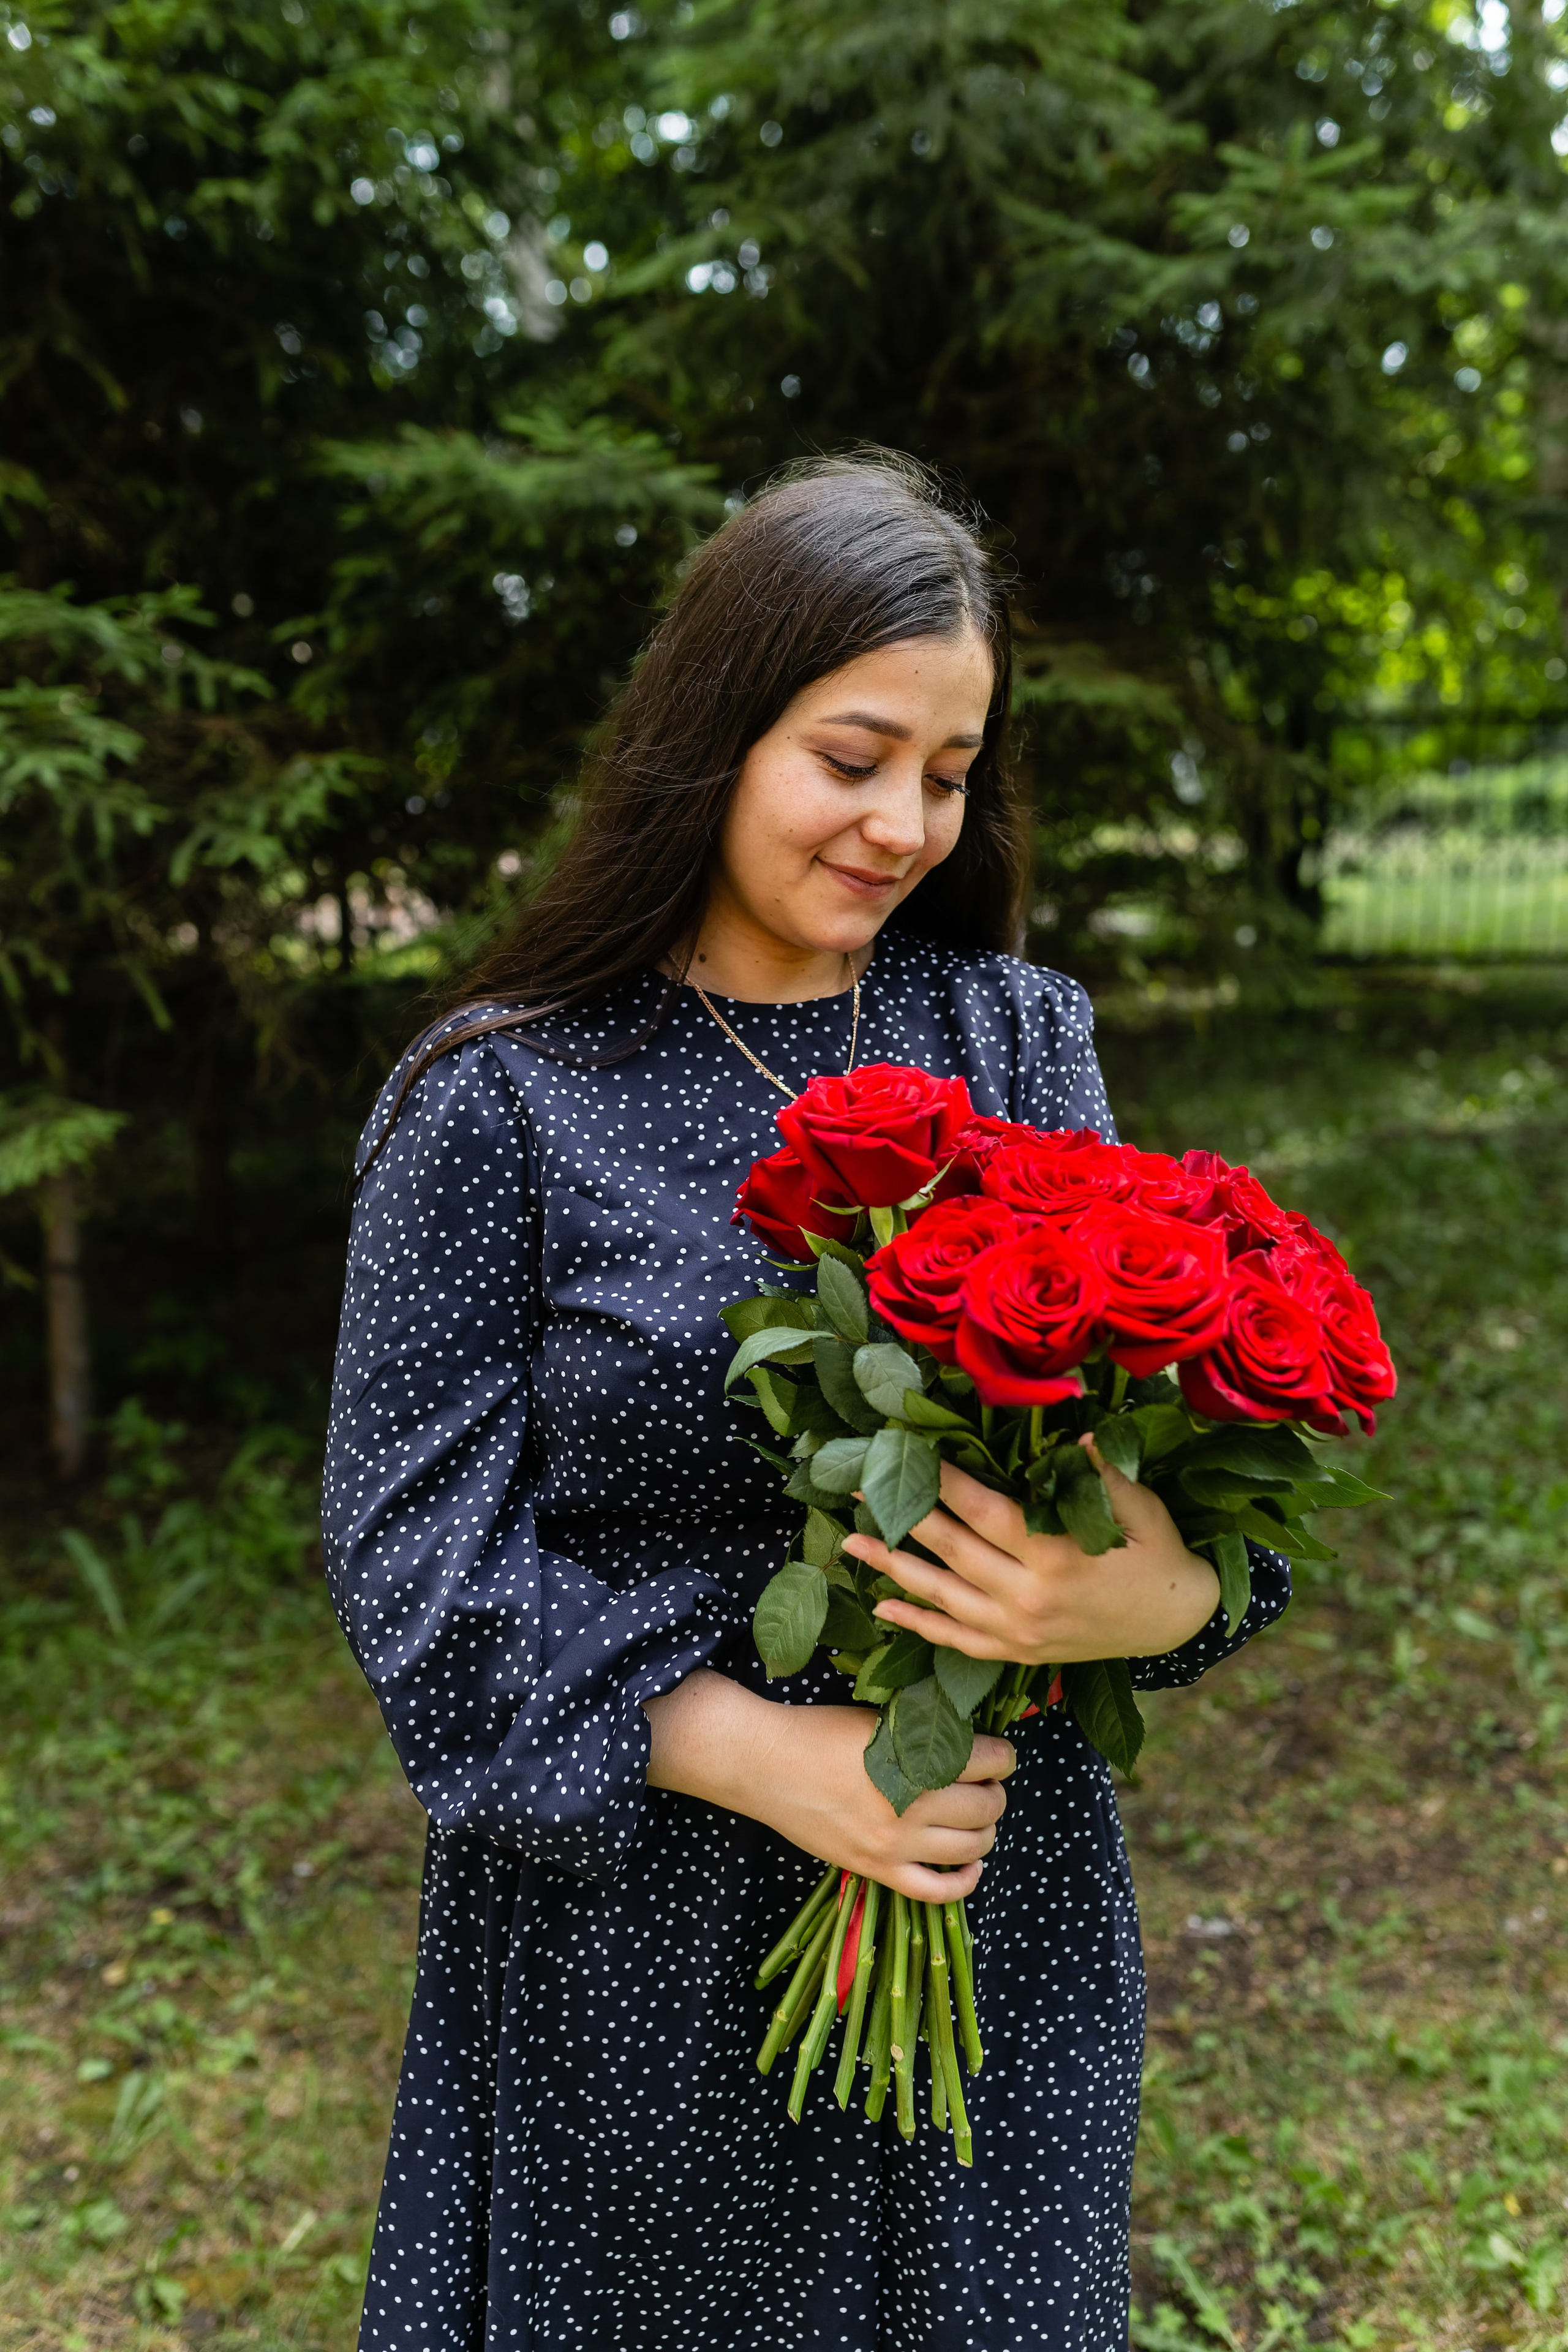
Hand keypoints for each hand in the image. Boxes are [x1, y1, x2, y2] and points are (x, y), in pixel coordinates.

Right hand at [645, 1668, 1013, 1901]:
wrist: (764, 1764)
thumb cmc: (819, 1732)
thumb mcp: (878, 1719)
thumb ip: (922, 1733)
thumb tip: (970, 1742)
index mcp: (913, 1758)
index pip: (988, 1761)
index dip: (1003, 1757)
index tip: (1000, 1755)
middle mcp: (910, 1805)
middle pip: (985, 1807)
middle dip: (996, 1793)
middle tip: (987, 1784)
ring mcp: (893, 1844)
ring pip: (970, 1848)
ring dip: (985, 1832)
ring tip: (977, 1817)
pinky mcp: (875, 1870)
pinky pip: (935, 1891)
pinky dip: (964, 1882)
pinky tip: (971, 1866)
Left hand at [844, 1440, 1220, 1667]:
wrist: (1177, 1622)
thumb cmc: (1156, 1552)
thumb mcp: (1138, 1507)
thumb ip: (1100, 1474)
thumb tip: (1071, 1436)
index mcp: (1056, 1553)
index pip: (983, 1510)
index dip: (942, 1480)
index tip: (908, 1451)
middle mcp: (1029, 1596)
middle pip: (951, 1550)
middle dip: (902, 1514)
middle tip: (856, 1486)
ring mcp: (1019, 1631)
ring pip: (942, 1597)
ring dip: (892, 1568)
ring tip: (849, 1541)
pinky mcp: (1017, 1653)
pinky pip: (956, 1640)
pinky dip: (917, 1624)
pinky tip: (883, 1606)